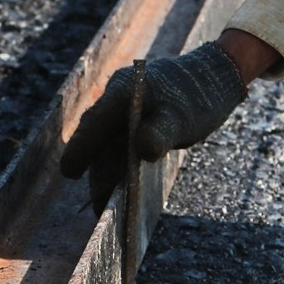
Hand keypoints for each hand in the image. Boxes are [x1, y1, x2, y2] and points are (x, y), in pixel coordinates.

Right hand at [59, 41, 249, 213]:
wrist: (214, 77)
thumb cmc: (198, 96)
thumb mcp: (182, 118)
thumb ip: (161, 132)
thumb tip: (143, 148)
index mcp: (123, 91)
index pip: (95, 123)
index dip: (80, 149)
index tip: (69, 173)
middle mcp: (117, 97)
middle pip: (97, 138)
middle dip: (97, 171)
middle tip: (100, 206)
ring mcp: (123, 107)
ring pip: (107, 142)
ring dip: (107, 170)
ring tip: (109, 203)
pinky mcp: (133, 117)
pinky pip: (119, 141)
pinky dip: (119, 162)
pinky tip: (124, 185)